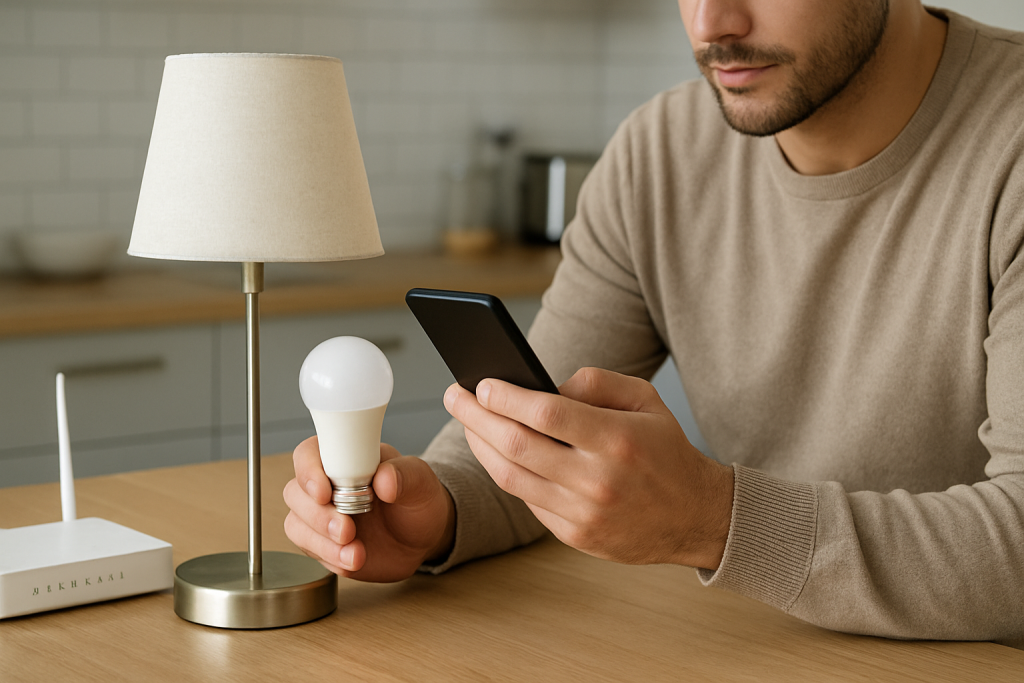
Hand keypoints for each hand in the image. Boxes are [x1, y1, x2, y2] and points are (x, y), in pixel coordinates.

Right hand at [283, 437, 454, 581]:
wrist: (423, 536)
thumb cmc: (418, 499)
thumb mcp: (421, 482)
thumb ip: (405, 475)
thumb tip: (384, 478)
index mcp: (345, 457)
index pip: (309, 453)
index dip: (309, 471)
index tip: (324, 492)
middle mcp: (326, 484)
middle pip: (295, 493)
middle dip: (318, 515)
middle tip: (347, 530)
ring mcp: (321, 515)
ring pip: (296, 525)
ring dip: (322, 542)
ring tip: (356, 553)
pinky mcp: (323, 543)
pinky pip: (312, 551)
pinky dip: (331, 559)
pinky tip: (356, 559)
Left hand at [443, 367, 732, 569]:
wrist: (695, 516)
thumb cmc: (665, 450)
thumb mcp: (645, 399)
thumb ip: (596, 382)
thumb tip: (544, 385)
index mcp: (618, 440)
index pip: (546, 414)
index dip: (506, 397)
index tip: (481, 382)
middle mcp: (598, 480)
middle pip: (517, 446)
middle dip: (476, 417)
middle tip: (454, 395)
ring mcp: (584, 513)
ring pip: (511, 478)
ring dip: (480, 447)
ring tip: (468, 422)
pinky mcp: (576, 536)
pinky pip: (527, 500)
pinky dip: (506, 473)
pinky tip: (495, 452)